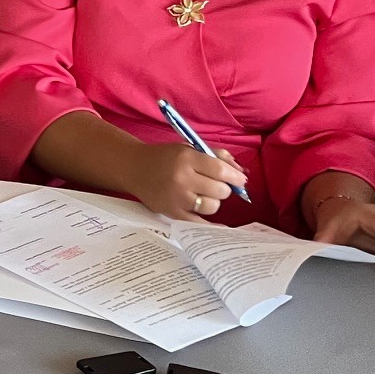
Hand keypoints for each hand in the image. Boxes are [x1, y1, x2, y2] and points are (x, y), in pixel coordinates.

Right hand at [122, 141, 245, 220]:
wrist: (132, 167)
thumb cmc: (164, 157)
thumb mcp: (188, 149)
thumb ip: (216, 156)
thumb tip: (241, 173)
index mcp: (186, 158)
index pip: (220, 170)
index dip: (235, 177)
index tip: (240, 180)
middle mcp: (181, 178)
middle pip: (219, 190)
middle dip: (223, 188)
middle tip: (216, 185)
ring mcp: (176, 197)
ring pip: (212, 206)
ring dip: (213, 201)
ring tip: (204, 195)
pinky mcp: (171, 212)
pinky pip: (198, 223)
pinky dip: (210, 224)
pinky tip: (218, 225)